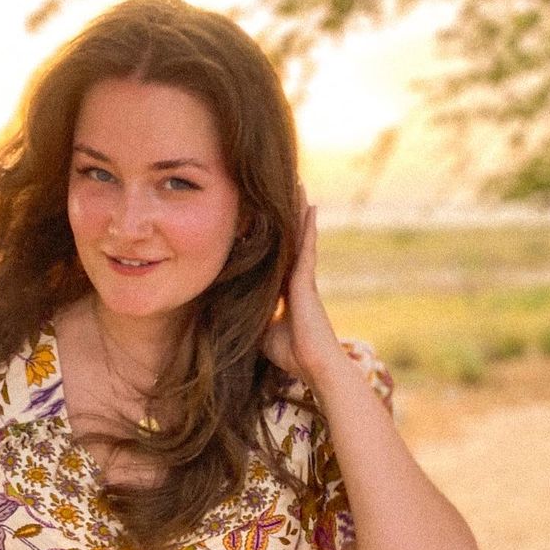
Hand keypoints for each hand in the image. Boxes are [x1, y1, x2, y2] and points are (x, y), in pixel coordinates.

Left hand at [260, 182, 344, 383]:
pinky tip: (310, 206)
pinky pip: (307, 247)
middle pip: (289, 240)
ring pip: (299, 237)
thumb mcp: (264, 335)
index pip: (276, 257)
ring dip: (298, 211)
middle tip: (284, 188)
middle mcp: (297, 280)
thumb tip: (234, 316)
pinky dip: (308, 227)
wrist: (315, 364)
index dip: (272, 237)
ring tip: (297, 185)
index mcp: (286, 291)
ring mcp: (304, 278)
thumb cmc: (293, 354)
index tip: (266, 218)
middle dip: (287, 215)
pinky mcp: (308, 281)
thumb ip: (254, 320)